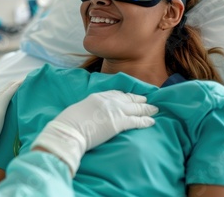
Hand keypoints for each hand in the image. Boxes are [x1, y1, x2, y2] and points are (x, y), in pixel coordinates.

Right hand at [31, 90, 157, 175]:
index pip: (115, 94)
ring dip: (146, 109)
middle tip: (147, 100)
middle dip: (138, 100)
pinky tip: (151, 122)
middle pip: (128, 99)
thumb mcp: (79, 110)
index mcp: (97, 96)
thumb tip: (90, 115)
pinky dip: (145, 121)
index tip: (130, 96)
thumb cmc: (68, 123)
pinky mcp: (119, 123)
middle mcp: (108, 101)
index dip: (125, 95)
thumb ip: (88, 109)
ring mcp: (114, 111)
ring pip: (136, 109)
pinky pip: (136, 121)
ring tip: (154, 109)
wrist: (69, 130)